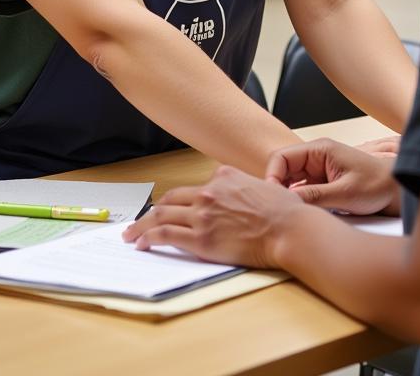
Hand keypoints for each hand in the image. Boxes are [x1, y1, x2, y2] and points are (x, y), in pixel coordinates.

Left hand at [123, 166, 304, 268]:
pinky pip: (166, 235)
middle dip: (150, 212)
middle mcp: (208, 191)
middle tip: (137, 222)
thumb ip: (239, 189)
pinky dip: (149, 238)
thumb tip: (235, 200)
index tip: (167, 209)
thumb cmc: (282, 212)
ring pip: (160, 216)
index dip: (175, 201)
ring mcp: (203, 214)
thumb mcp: (259, 186)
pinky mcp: (201, 238)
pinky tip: (142, 244)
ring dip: (141, 226)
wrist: (288, 228)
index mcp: (222, 176)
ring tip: (131, 235)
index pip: (191, 189)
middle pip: (169, 200)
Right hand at [266, 138, 398, 214]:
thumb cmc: (378, 184)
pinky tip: (300, 214)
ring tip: (288, 214)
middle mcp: (316, 157)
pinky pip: (302, 190)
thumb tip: (288, 201)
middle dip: (277, 188)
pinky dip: (298, 200)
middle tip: (279, 210)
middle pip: (283, 169)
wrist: (398, 190)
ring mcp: (318, 170)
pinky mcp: (323, 183)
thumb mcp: (345, 193)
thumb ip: (315, 196)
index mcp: (319, 150)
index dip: (272, 177)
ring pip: (290, 181)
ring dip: (287, 195)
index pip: (282, 157)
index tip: (273, 198)